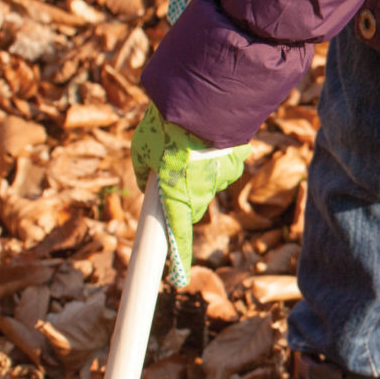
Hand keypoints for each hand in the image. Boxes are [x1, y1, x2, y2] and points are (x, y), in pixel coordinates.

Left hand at [131, 103, 249, 285]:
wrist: (201, 99)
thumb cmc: (165, 126)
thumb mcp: (141, 149)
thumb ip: (143, 170)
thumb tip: (147, 179)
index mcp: (178, 197)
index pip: (178, 238)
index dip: (178, 259)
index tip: (179, 279)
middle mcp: (204, 193)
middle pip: (194, 207)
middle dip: (184, 198)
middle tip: (171, 173)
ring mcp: (224, 177)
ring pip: (210, 184)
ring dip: (200, 172)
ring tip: (189, 144)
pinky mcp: (239, 158)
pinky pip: (225, 163)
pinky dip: (217, 155)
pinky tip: (208, 136)